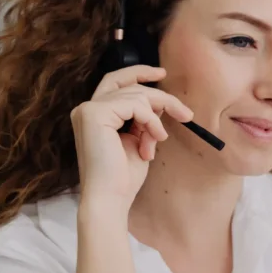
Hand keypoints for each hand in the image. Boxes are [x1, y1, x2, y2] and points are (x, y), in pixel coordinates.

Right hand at [71, 65, 193, 208]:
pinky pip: (135, 105)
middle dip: (160, 95)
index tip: (162, 74)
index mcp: (94, 114)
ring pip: (136, 95)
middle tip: (185, 113)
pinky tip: (154, 139)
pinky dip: (151, 121)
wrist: (111, 198)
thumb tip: (159, 105)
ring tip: (158, 140)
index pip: (116, 82)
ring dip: (156, 117)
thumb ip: (143, 120)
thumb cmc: (123, 177)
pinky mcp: (94, 114)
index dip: (138, 74)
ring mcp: (88, 109)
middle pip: (129, 85)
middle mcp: (86, 108)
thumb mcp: (138, 140)